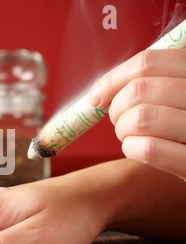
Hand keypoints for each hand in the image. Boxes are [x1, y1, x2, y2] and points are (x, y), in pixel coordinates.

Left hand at [89, 49, 185, 180]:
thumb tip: (98, 95)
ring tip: (130, 136)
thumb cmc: (181, 128)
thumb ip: (150, 85)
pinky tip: (136, 150)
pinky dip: (131, 149)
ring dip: (123, 130)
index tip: (97, 98)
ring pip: (140, 118)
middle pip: (139, 90)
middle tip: (118, 121)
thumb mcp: (175, 96)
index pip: (148, 62)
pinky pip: (149, 149)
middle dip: (116, 109)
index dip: (113, 80)